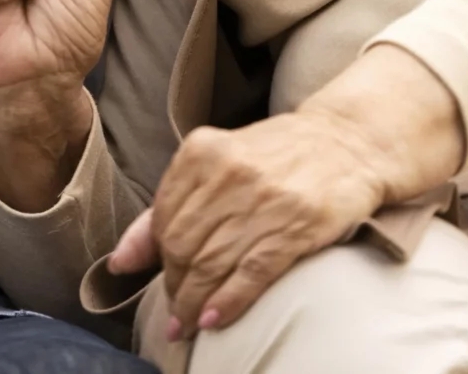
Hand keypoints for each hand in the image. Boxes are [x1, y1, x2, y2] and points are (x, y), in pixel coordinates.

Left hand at [109, 45, 462, 340]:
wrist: (347, 143)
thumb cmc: (275, 158)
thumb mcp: (217, 165)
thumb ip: (168, 207)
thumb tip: (120, 261)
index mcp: (201, 152)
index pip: (163, 220)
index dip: (158, 261)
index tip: (160, 284)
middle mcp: (228, 172)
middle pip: (183, 246)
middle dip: (175, 287)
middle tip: (176, 314)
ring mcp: (262, 198)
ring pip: (211, 263)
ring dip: (195, 303)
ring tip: (189, 324)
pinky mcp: (295, 224)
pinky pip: (250, 272)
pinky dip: (228, 302)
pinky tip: (216, 319)